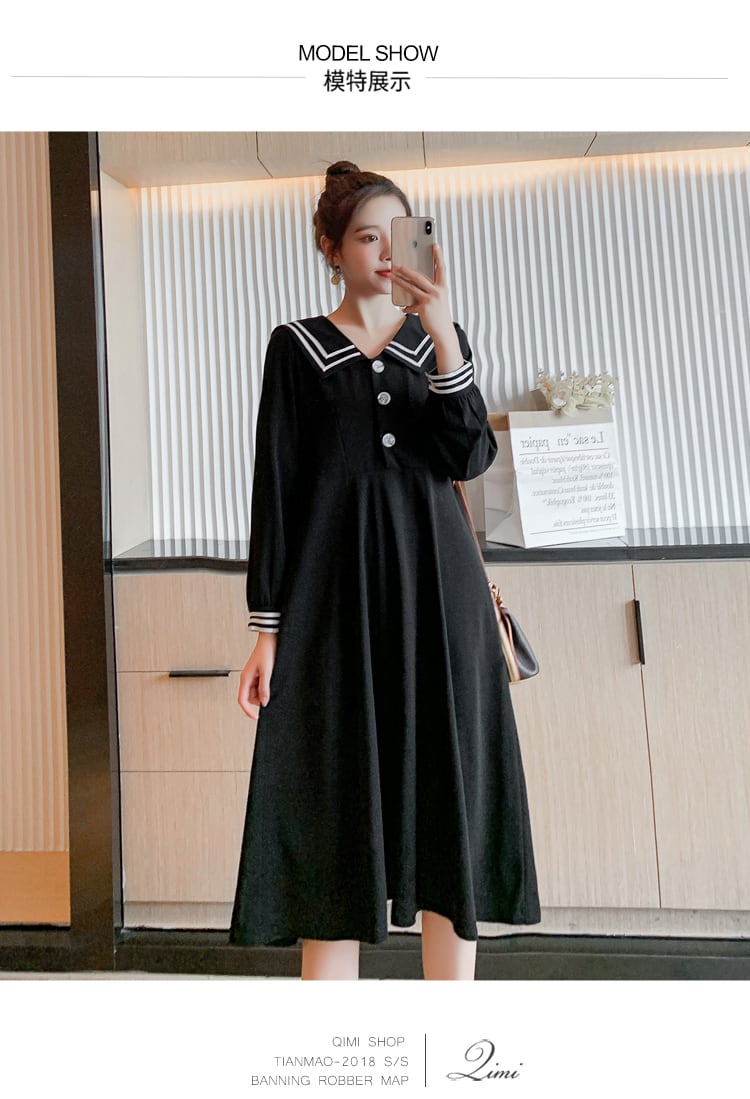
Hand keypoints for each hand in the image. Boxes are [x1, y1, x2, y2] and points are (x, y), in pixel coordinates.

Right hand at [238, 633, 276, 719]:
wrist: (270, 639)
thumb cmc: (266, 652)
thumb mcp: (267, 672)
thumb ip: (265, 688)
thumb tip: (264, 703)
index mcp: (245, 679)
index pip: (242, 700)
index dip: (247, 711)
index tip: (256, 717)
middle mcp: (247, 679)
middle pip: (250, 698)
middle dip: (259, 700)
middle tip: (270, 694)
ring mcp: (253, 677)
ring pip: (256, 693)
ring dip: (264, 693)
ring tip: (272, 683)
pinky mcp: (259, 674)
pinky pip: (261, 686)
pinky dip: (266, 687)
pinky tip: (272, 681)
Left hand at [391, 244, 462, 372]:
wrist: (443, 331)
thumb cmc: (440, 316)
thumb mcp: (438, 301)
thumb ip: (429, 292)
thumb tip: (415, 287)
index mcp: (442, 287)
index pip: (441, 268)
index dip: (439, 256)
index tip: (435, 245)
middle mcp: (438, 291)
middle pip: (419, 276)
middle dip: (406, 269)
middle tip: (397, 264)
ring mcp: (431, 300)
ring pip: (412, 287)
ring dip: (399, 281)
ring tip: (391, 275)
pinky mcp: (424, 308)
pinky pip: (411, 304)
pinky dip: (406, 306)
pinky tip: (402, 307)